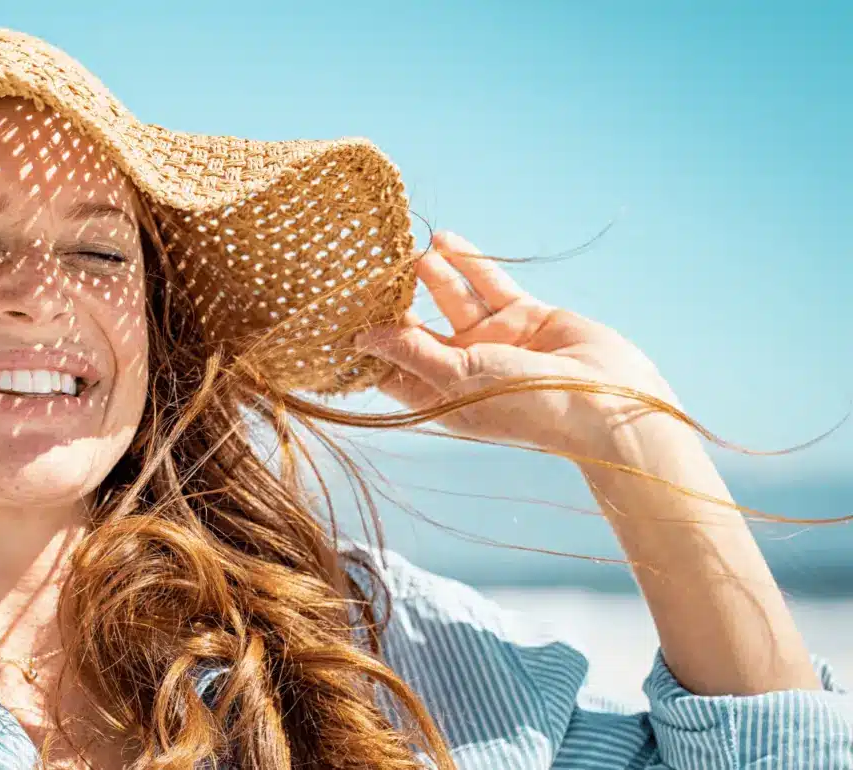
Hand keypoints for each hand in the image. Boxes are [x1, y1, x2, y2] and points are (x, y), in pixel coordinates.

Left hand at [356, 231, 680, 460]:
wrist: (605, 401)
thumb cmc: (525, 404)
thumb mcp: (457, 377)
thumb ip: (410, 352)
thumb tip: (362, 337)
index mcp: (441, 396)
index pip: (391, 367)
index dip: (367, 342)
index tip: (337, 313)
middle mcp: (464, 369)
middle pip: (418, 329)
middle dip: (395, 302)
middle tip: (366, 270)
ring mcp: (495, 341)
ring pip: (453, 301)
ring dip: (430, 277)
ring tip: (405, 253)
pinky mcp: (524, 315)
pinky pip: (488, 285)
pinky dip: (468, 263)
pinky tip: (444, 243)